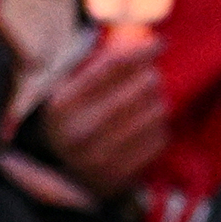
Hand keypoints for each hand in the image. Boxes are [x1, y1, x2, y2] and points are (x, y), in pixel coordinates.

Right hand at [39, 33, 170, 191]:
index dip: (142, 50)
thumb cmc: (74, 121)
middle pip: (140, 86)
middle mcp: (79, 132)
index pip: (113, 65)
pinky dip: (158, 129)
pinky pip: (159, 140)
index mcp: (62, 105)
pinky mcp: (120, 177)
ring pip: (156, 112)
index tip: (159, 43)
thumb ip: (102, 64)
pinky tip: (146, 130)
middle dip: (151, 77)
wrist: (61, 179)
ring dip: (158, 103)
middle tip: (150, 79)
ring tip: (148, 105)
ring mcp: (99, 158)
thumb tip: (150, 42)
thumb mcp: (71, 91)